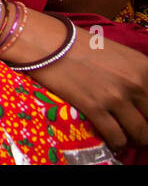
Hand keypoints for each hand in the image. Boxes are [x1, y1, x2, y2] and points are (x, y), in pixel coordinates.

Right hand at [17, 16, 147, 150]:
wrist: (48, 42)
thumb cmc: (78, 43)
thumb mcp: (117, 54)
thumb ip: (132, 74)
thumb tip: (136, 94)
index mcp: (144, 66)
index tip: (143, 115)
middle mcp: (136, 82)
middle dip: (146, 128)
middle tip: (136, 130)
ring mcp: (116, 97)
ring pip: (140, 133)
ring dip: (135, 139)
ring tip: (126, 138)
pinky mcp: (95, 108)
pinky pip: (116, 136)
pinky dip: (116, 143)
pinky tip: (112, 141)